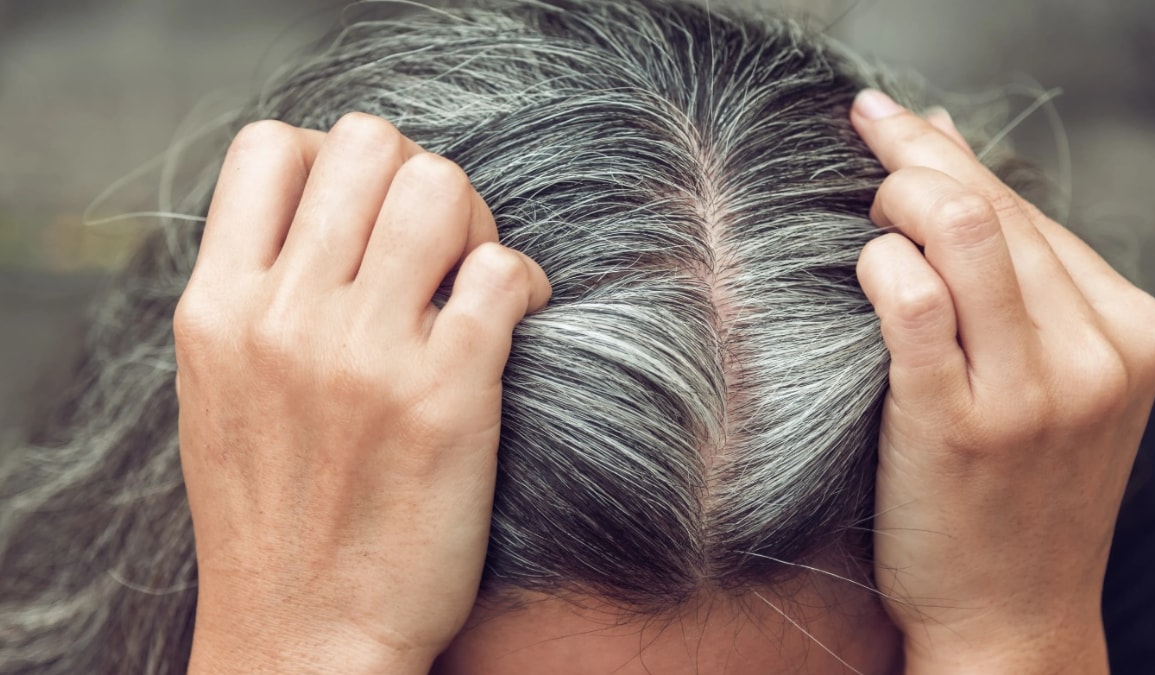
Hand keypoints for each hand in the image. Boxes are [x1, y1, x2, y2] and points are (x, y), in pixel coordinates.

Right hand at [174, 113, 550, 673]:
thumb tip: (326, 214)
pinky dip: (521, 279)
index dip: (332, 160)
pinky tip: (511, 318)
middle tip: (433, 244)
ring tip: (471, 277)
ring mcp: (365, 354)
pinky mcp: (446, 396)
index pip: (271, 146)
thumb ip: (256, 295)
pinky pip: (502, 272)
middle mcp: (285, 317)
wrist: (304, 637)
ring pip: (441, 187)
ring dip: (472, 220)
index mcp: (217, 308)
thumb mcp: (220, 389)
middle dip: (414, 177)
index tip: (362, 218)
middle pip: (369, 143)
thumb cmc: (271, 516)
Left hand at [852, 91, 1154, 673]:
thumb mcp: (1048, 376)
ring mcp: (1034, 391)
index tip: (898, 124)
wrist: (1011, 615)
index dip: (950, 154)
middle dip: (913, 157)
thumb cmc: (1015, 490)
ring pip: (961, 230)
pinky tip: (861, 269)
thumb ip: (1011, 272)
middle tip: (863, 145)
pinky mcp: (961, 425)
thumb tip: (945, 150)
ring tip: (864, 212)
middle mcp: (1094, 352)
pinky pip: (913, 301)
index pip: (1026, 207)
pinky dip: (878, 265)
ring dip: (895, 198)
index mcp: (1128, 329)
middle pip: (992, 206)